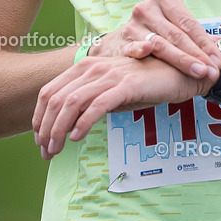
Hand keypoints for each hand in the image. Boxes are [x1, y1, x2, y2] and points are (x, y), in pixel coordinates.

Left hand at [32, 54, 209, 160]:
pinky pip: (98, 104)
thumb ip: (90, 102)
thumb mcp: (112, 92)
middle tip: (45, 153)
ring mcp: (110, 75)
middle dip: (45, 129)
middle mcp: (93, 68)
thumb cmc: (146, 85)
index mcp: (85, 67)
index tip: (39, 140)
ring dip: (59, 130)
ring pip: (71, 102)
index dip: (39, 118)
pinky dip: (83, 121)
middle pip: (55, 99)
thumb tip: (67, 126)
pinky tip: (77, 137)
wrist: (180, 74)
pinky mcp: (127, 85)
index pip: (49, 91)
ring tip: (56, 150)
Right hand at [114, 0, 220, 76]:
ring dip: (180, 60)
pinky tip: (150, 53)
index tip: (220, 61)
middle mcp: (147, 8)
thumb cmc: (166, 37)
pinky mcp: (122, 41)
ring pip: (160, 43)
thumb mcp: (191, 35)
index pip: (190, 24)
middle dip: (198, 55)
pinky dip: (142, 50)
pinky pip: (134, 48)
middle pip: (177, 35)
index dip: (206, 44)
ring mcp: (132, 24)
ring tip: (200, 73)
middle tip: (214, 71)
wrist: (128, 43)